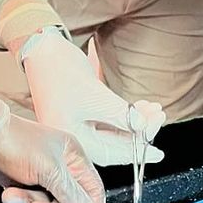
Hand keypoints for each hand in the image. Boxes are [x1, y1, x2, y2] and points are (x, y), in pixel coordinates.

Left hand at [0, 90, 105, 202]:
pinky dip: (17, 202)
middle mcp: (60, 168)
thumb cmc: (15, 142)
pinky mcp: (23, 186)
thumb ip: (73, 195)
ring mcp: (41, 178)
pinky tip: (9, 191)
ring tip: (15, 194)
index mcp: (73, 157)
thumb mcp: (50, 170)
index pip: (93, 190)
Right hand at [20, 28, 164, 166]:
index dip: (137, 152)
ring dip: (136, 120)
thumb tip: (144, 128)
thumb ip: (121, 115)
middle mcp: (74, 135)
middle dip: (140, 131)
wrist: (43, 48)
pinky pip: (110, 118)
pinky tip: (141, 106)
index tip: (157, 151)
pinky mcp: (83, 110)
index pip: (111, 153)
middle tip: (159, 118)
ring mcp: (78, 122)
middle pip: (115, 143)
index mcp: (71, 138)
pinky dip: (126, 113)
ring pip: (115, 130)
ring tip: (154, 109)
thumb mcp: (96, 96)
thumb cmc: (62, 72)